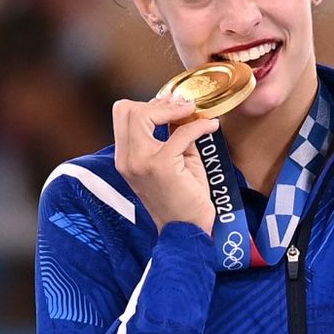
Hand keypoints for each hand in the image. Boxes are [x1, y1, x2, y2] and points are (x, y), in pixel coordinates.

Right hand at [112, 94, 218, 233]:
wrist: (187, 229)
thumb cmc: (182, 198)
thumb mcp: (171, 160)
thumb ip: (171, 135)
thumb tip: (181, 110)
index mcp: (125, 158)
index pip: (122, 114)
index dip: (146, 104)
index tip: (170, 106)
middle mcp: (128, 160)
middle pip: (127, 110)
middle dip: (157, 103)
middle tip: (182, 108)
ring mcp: (142, 163)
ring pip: (143, 115)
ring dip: (173, 109)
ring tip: (192, 112)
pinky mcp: (162, 166)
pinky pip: (181, 132)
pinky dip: (199, 125)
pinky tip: (211, 126)